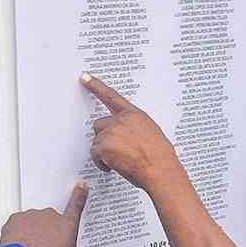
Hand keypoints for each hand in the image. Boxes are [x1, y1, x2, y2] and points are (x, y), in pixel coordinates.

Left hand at [0, 182, 88, 246]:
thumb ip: (67, 243)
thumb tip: (64, 240)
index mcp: (66, 223)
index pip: (75, 207)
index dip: (78, 196)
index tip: (81, 187)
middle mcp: (49, 215)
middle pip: (49, 217)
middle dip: (47, 228)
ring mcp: (31, 216)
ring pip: (32, 220)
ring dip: (31, 231)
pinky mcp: (14, 220)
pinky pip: (16, 225)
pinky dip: (16, 233)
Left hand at [82, 73, 180, 188]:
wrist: (160, 169)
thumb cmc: (159, 157)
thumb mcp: (151, 135)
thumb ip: (135, 130)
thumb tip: (128, 137)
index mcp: (135, 115)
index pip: (112, 96)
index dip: (96, 86)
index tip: (85, 77)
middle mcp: (122, 120)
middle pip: (100, 124)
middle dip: (104, 137)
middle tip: (116, 151)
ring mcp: (112, 131)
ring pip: (97, 140)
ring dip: (104, 152)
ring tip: (121, 161)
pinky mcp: (104, 144)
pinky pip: (95, 154)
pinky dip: (102, 162)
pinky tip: (115, 166)